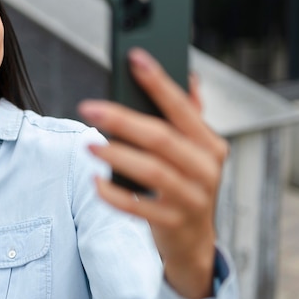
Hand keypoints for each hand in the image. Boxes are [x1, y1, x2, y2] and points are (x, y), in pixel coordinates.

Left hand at [78, 48, 228, 298]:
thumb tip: (189, 77)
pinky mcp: (172, 223)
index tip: (135, 58)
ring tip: (88, 145)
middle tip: (88, 108)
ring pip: (152, 171)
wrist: (193, 240)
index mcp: (209, 144)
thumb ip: (190, 116)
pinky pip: (139, 208)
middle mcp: (206, 169)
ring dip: (116, 155)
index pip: (182, 107)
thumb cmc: (187, 184)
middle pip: (161, 138)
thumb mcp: (195, 150)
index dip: (158, 82)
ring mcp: (191, 198)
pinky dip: (114, 195)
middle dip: (122, 119)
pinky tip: (95, 183)